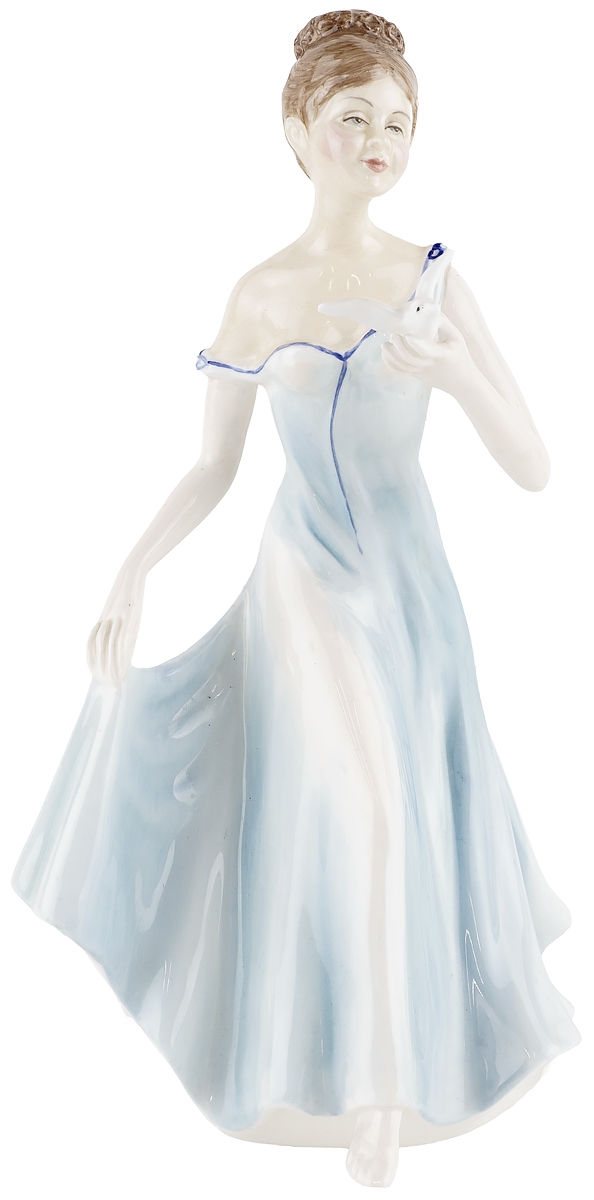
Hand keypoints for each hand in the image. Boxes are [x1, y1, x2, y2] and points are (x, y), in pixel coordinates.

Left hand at [86, 567, 144, 686]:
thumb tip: (126, 650)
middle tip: (106, 684)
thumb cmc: (129, 593)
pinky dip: (120, 654)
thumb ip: (123, 630)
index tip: (97, 676)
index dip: (92, 661)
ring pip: (107, 646)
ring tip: (115, 680)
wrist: (132, 573)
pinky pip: (120, 638)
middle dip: (101, 667)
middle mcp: (105, 621)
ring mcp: (115, 618)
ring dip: (110, 665)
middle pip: (97, 648)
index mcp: (102, 620)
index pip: (92, 645)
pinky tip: (124, 666)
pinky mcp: (126, 616)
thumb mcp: (124, 613)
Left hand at [381, 313, 474, 394]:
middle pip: (410, 359)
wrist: (462, 382)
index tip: (407, 335)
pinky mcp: (418, 376)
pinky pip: (402, 373)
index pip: (426, 351)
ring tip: (385, 344)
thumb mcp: (457, 338)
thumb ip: (444, 323)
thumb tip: (430, 309)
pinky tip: (386, 354)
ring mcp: (422, 372)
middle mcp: (429, 365)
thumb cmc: (460, 356)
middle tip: (394, 334)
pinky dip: (391, 365)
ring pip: (403, 367)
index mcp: (441, 354)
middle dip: (398, 346)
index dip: (415, 344)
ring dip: (391, 355)